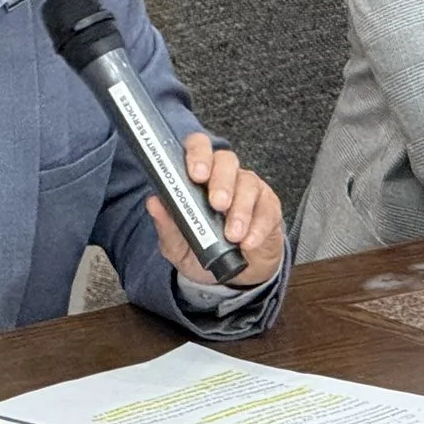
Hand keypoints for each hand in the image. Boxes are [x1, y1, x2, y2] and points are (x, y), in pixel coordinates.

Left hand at [152, 133, 285, 288]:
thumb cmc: (205, 251)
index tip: (196, 174)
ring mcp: (250, 190)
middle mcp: (226, 177)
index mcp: (200, 178)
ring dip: (240, 209)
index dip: (198, 153)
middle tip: (217, 204)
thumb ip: (167, 225)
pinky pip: (267, 210)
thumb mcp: (178, 245)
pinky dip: (256, 228)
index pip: (199, 148)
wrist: (235, 275)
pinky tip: (248, 243)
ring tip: (232, 235)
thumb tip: (154, 203)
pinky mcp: (269, 208)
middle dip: (221, 181)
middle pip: (226, 161)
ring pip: (248, 184)